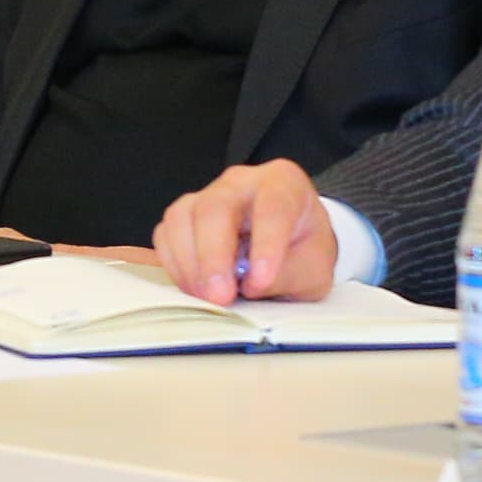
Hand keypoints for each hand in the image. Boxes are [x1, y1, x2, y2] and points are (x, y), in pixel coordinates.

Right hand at [153, 160, 336, 305]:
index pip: (272, 207)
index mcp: (284, 184)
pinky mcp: (185, 216)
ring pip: (183, 217)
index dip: (265, 245)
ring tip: (208, 298)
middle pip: (215, 207)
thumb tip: (251, 284)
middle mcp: (241, 182)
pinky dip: (174, 264)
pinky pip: (166, 234)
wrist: (290, 244)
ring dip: (190, 263)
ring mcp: (208, 195)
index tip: (260, 281)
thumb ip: (289, 274)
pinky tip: (194, 287)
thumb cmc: (303, 249)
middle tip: (220, 297)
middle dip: (214, 256)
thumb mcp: (315, 268)